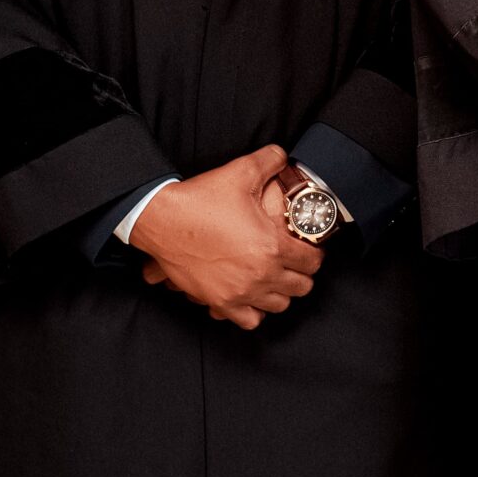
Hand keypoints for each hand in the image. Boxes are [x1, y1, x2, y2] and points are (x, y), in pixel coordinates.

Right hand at [131, 146, 322, 330]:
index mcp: (272, 245)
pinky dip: (255, 311)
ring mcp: (240, 292)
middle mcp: (260, 274)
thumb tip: (282, 156)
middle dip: (302, 274)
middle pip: (300, 287)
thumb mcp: (241, 172)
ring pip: (278, 305)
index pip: (312, 262)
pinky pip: (249, 320)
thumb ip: (270, 160)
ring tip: (276, 279)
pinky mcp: (219, 301)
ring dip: (281, 292)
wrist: (162, 219)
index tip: (309, 248)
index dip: (315, 253)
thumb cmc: (201, 199)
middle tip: (294, 262)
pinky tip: (252, 296)